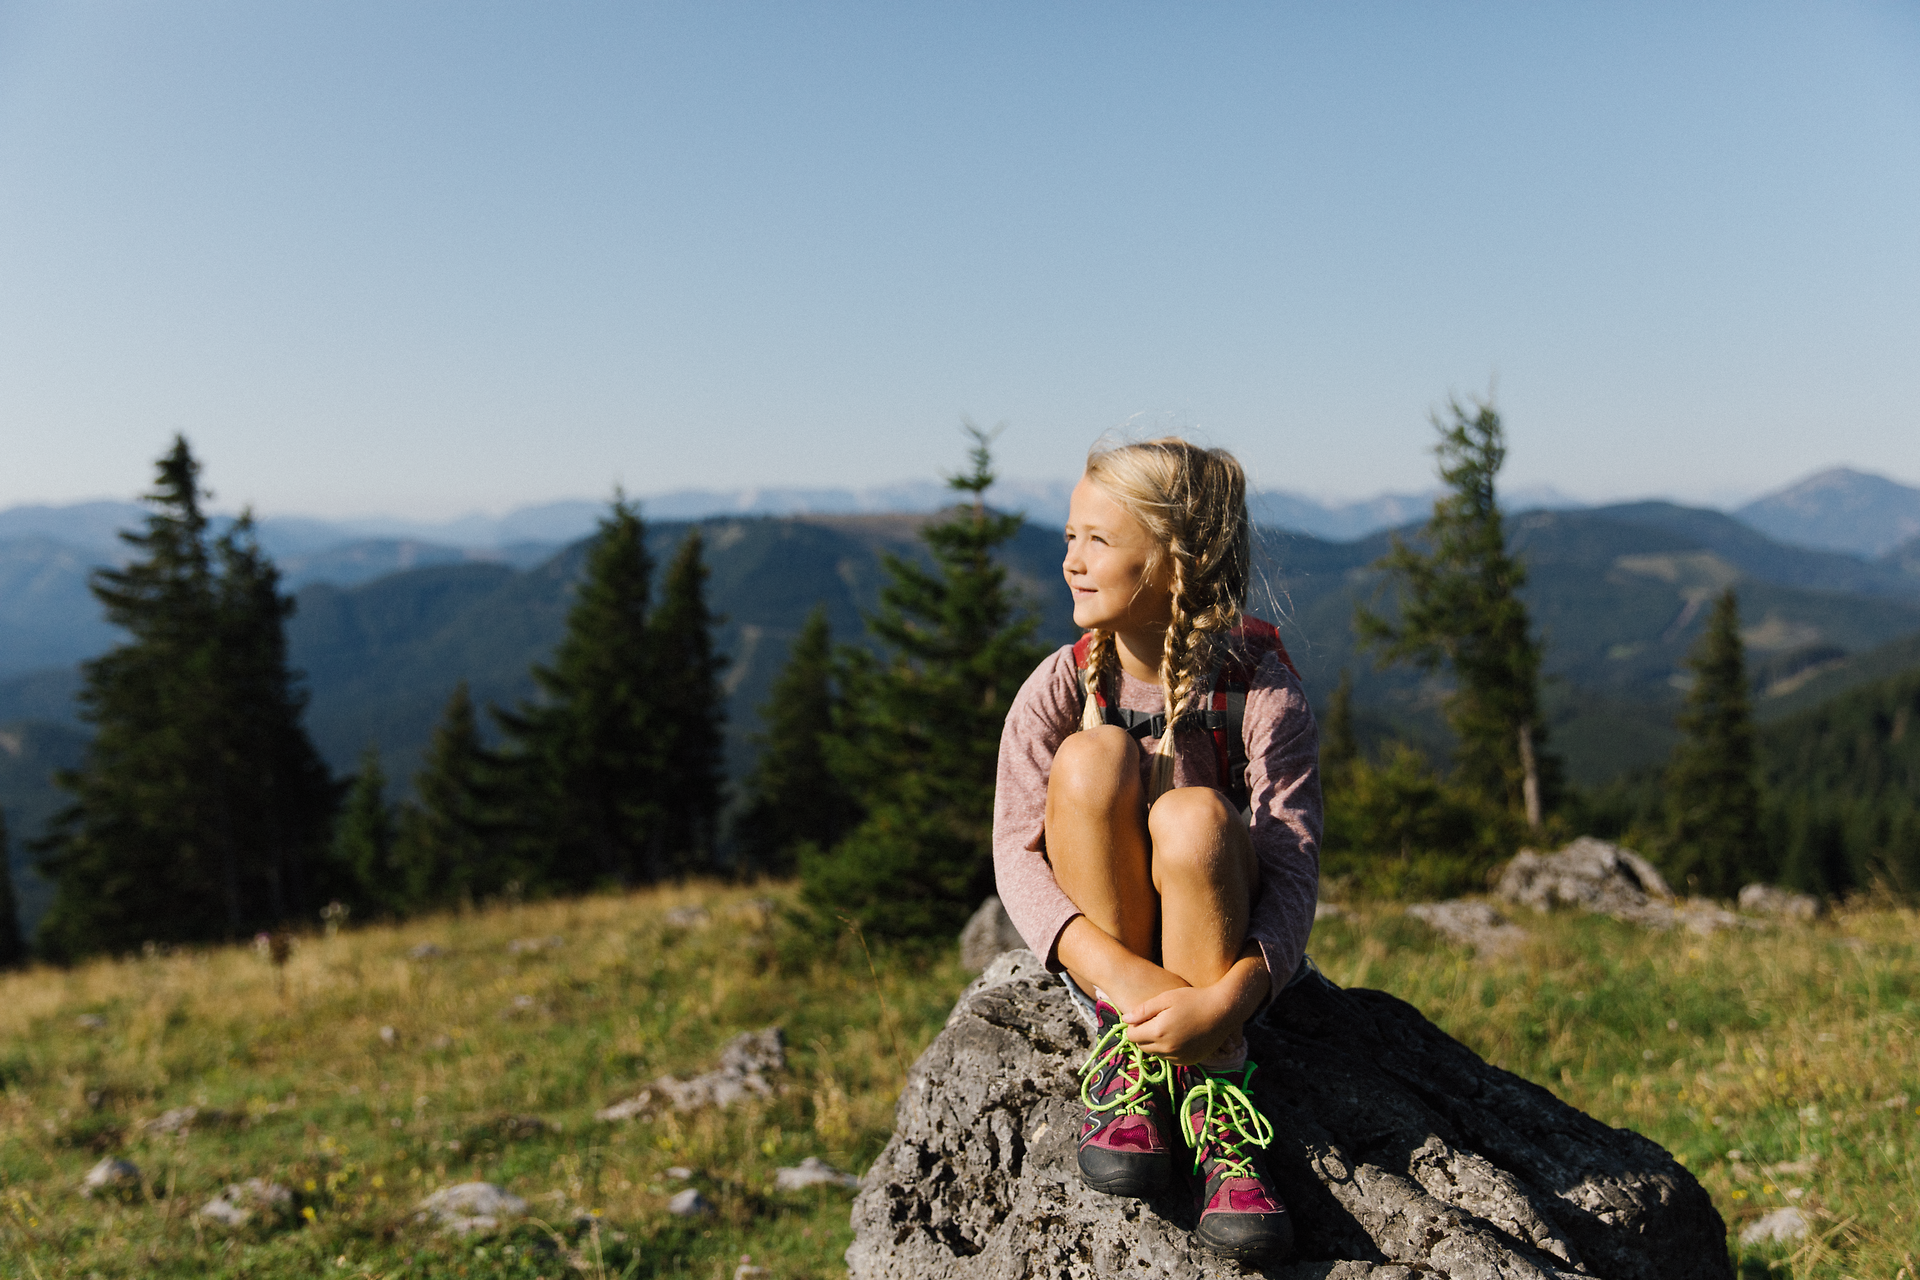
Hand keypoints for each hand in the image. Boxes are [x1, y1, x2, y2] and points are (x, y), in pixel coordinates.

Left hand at [1120, 982, 1238, 1063]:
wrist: (1222, 1011)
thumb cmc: (1193, 999)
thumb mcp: (1166, 998)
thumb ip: (1143, 1010)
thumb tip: (1125, 1020)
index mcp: (1159, 1032)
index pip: (1132, 1036)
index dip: (1133, 1026)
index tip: (1140, 1018)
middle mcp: (1167, 1049)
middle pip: (1142, 1046)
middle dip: (1143, 1035)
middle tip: (1153, 1021)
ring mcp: (1179, 1057)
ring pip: (1156, 1053)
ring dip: (1155, 1043)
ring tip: (1166, 1027)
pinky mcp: (1189, 1061)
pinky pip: (1170, 1058)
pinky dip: (1169, 1049)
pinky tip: (1177, 1035)